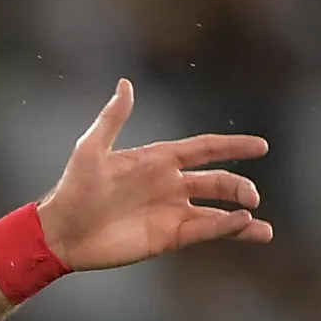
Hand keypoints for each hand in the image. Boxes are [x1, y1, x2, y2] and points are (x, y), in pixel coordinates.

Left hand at [34, 79, 268, 271]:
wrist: (59, 232)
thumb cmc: (72, 189)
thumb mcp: (90, 150)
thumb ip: (112, 119)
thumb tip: (125, 84)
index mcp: (159, 161)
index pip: (206, 149)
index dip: (233, 146)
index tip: (261, 146)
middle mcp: (170, 185)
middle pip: (218, 182)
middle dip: (239, 187)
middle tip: (252, 197)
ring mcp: (170, 212)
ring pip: (217, 212)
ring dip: (241, 217)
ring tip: (261, 227)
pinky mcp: (166, 237)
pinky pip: (203, 231)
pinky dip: (224, 230)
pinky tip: (242, 228)